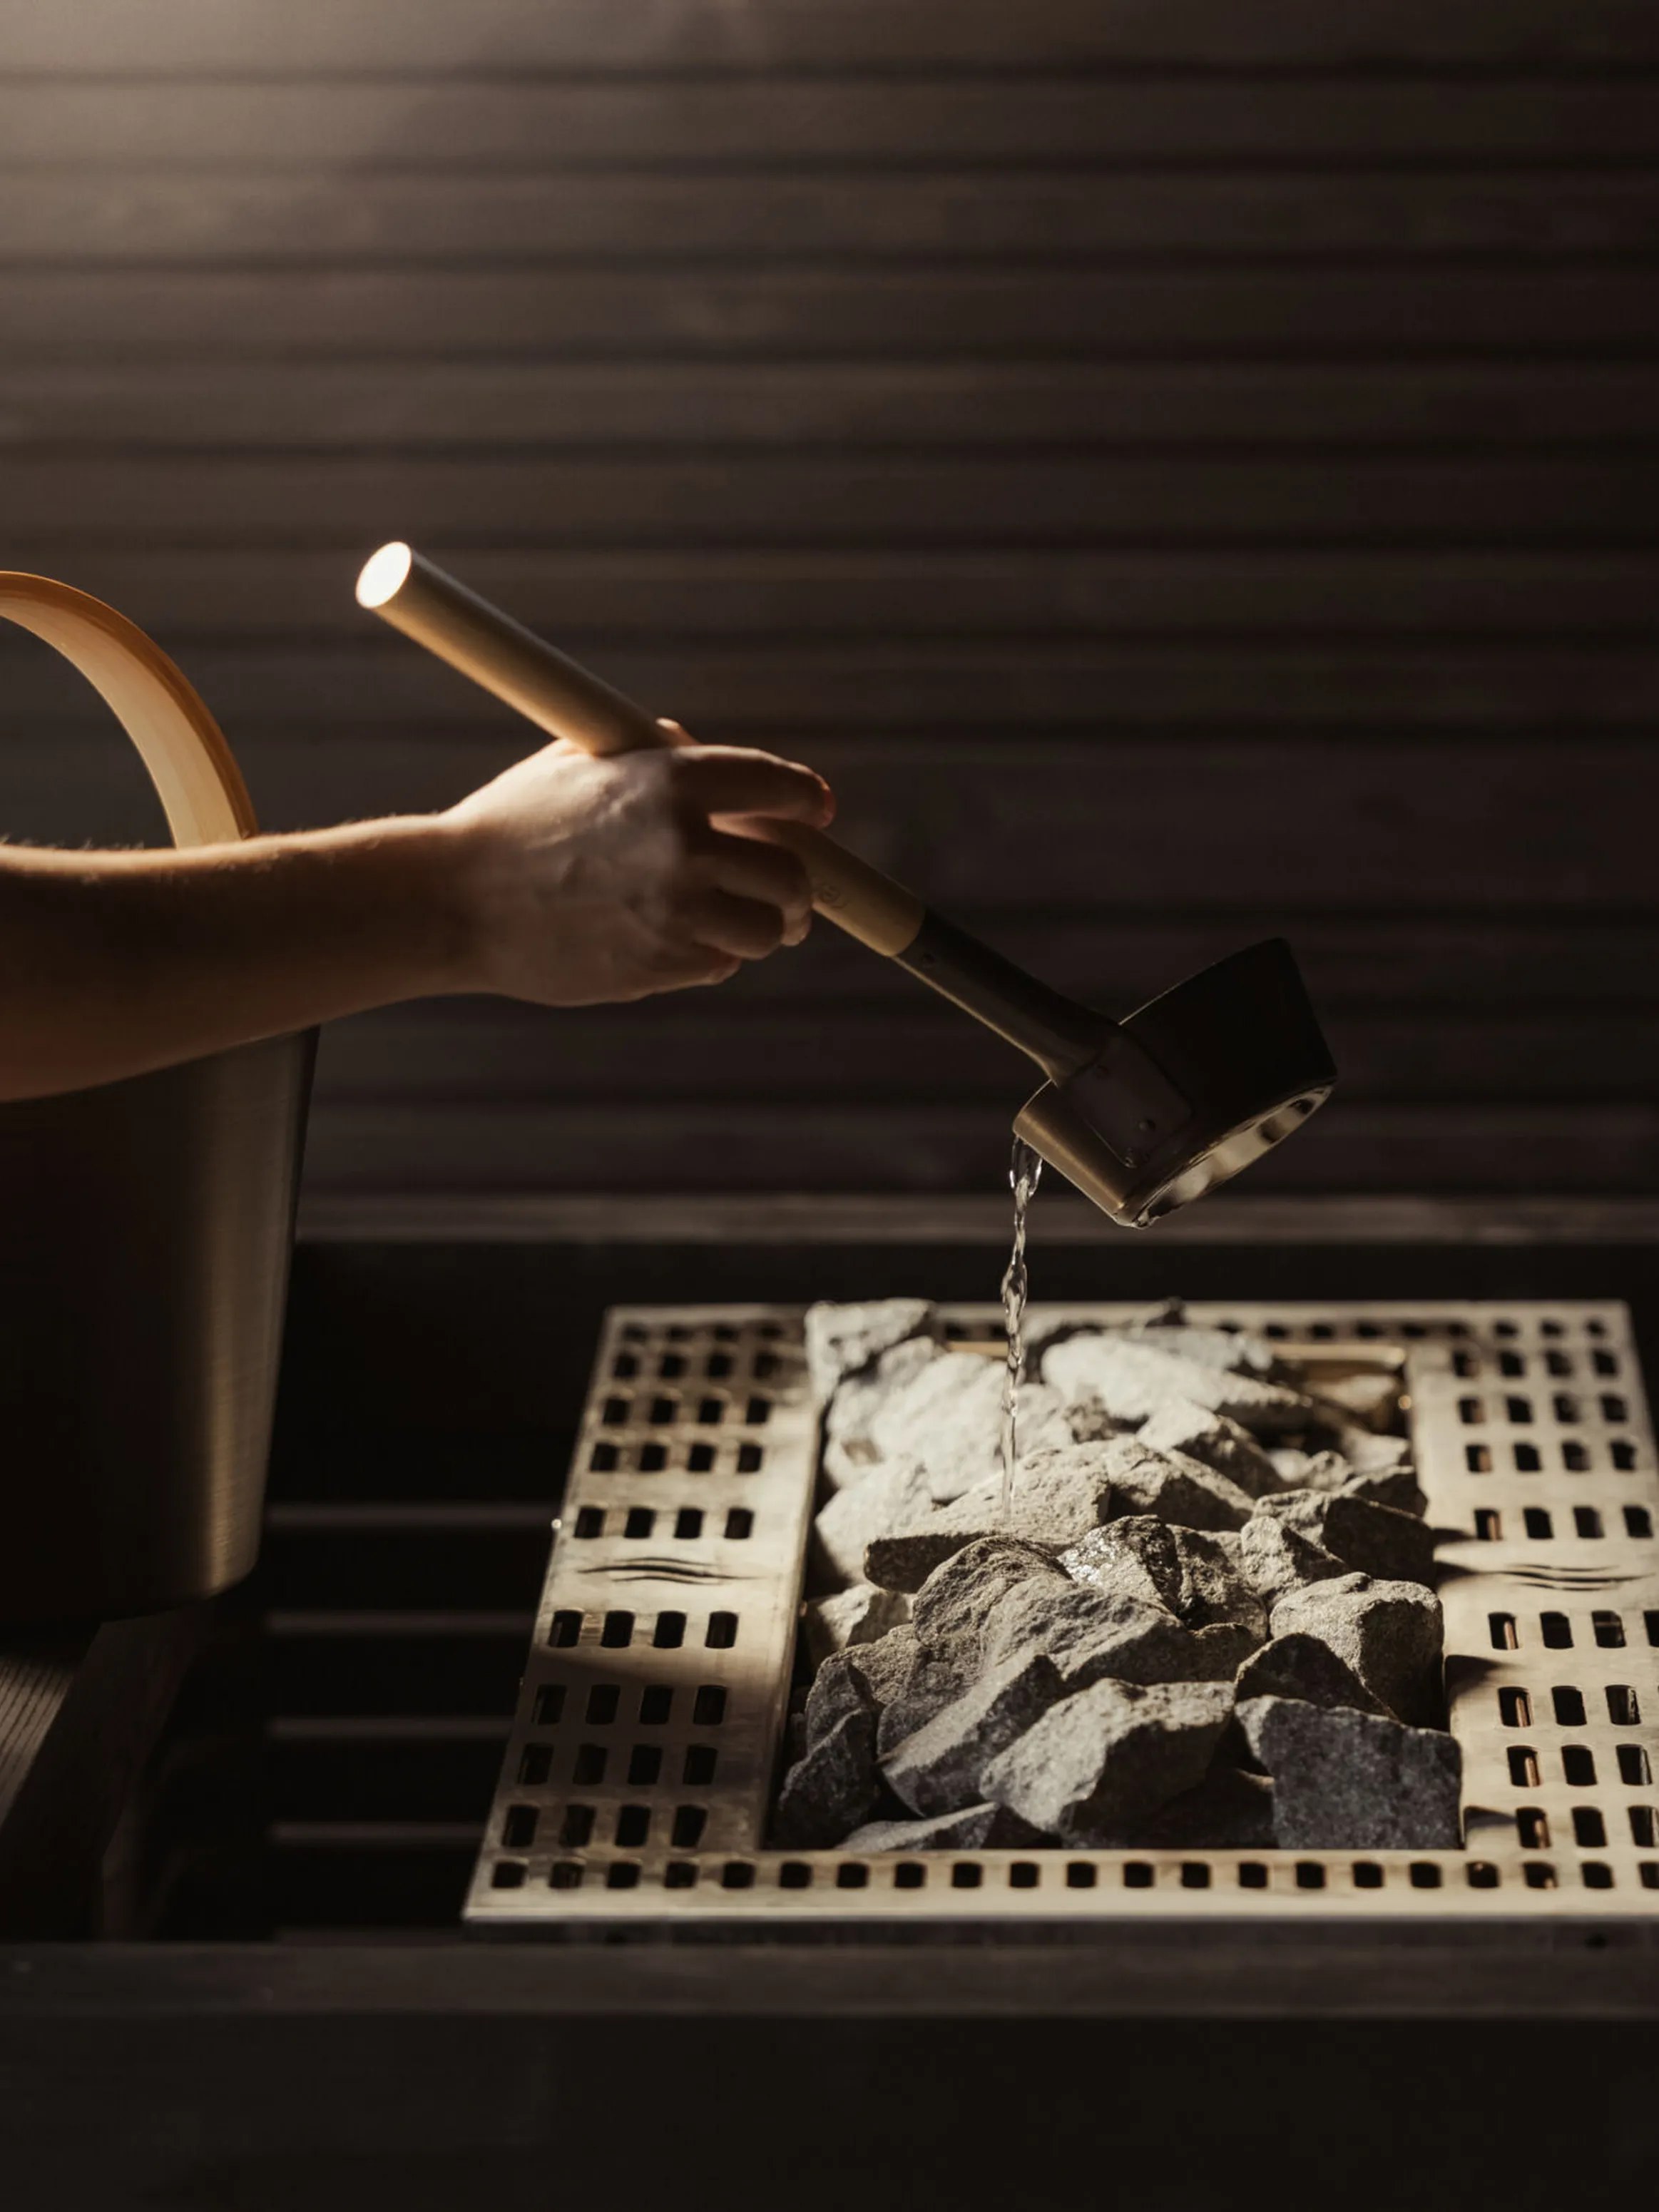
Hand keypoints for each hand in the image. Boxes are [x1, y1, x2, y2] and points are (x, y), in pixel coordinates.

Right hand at [443, 728, 834, 1003]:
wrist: (455, 900)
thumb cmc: (513, 824)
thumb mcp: (579, 762)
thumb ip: (652, 757)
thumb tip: (701, 750)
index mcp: (671, 780)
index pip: (777, 788)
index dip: (806, 801)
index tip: (817, 812)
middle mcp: (684, 843)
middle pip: (788, 873)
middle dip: (799, 887)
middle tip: (794, 896)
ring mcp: (676, 909)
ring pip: (765, 929)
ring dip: (767, 929)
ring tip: (754, 927)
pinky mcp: (660, 964)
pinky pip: (719, 964)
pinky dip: (713, 957)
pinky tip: (680, 943)